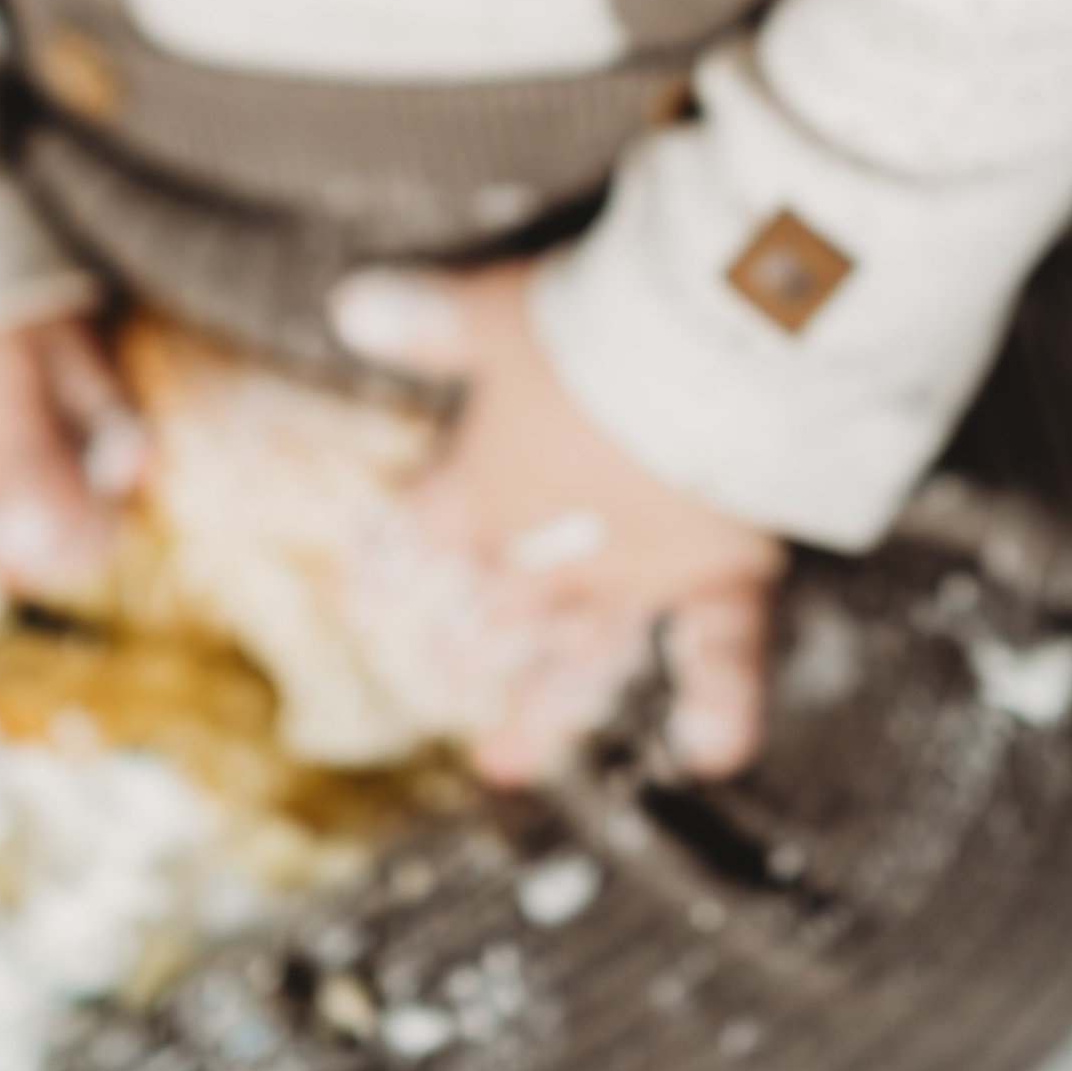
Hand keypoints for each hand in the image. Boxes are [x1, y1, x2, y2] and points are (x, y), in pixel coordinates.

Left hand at [329, 263, 782, 787]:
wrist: (709, 360)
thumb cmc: (595, 330)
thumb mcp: (501, 315)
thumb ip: (433, 323)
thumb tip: (349, 306)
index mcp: (496, 485)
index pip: (432, 523)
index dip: (397, 551)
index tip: (365, 588)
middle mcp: (557, 549)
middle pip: (504, 600)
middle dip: (474, 635)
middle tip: (451, 670)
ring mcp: (638, 573)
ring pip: (581, 654)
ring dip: (543, 709)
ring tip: (504, 764)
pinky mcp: (721, 573)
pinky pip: (722, 651)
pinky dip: (720, 703)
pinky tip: (710, 752)